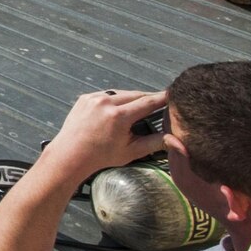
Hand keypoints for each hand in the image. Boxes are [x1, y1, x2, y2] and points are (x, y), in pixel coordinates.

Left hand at [42, 89, 169, 179]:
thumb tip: (179, 143)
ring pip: (121, 94)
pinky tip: (120, 109)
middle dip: (148, 98)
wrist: (70, 155)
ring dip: (132, 99)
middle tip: (160, 102)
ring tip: (141, 107)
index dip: (163, 98)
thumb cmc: (101, 156)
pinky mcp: (86, 97)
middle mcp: (106, 103)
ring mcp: (94, 98)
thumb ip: (156, 143)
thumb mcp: (131, 151)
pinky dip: (116, 100)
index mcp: (119, 116)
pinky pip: (107, 95)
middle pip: (136, 95)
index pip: (148, 102)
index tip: (174, 95)